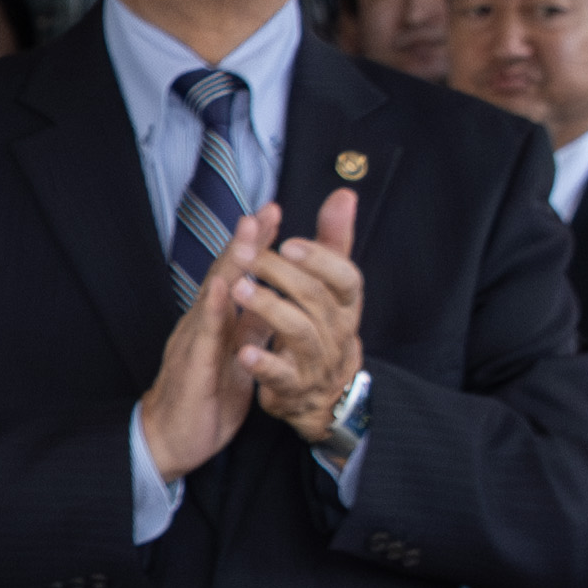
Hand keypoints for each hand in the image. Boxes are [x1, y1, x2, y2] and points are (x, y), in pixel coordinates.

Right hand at [136, 202, 276, 483]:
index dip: (253, 246)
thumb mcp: (238, 359)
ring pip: (214, 297)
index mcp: (215, 324)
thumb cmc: (204, 401)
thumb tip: (273, 299)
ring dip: (231, 264)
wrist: (170, 441)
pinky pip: (204, 336)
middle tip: (263, 211)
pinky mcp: (192, 367)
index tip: (272, 214)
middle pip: (224, 276)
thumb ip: (251, 329)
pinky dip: (213, 310)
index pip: (237, 277)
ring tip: (247, 235)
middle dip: (244, 243)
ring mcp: (193, 343)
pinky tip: (223, 289)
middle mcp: (200, 325)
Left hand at [236, 188, 366, 448]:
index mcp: (346, 305)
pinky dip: (263, 362)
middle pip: (315, 298)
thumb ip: (334, 242)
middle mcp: (337, 331)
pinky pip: (281, 375)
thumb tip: (344, 194)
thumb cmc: (321, 326)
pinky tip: (243, 349)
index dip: (321, 258)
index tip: (289, 241)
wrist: (322, 394)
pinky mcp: (292, 388)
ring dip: (268, 308)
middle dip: (279, 273)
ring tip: (241, 288)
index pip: (346, 277)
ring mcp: (316, 361)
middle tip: (246, 254)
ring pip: (299, 331)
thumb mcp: (329, 287)